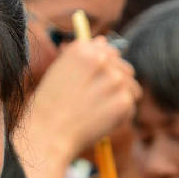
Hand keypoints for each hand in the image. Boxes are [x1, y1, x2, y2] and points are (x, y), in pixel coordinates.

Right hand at [18, 37, 137, 163]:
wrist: (48, 136)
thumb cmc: (48, 107)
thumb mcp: (59, 72)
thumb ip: (84, 56)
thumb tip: (103, 41)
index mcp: (82, 49)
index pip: (109, 51)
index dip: (105, 69)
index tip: (95, 84)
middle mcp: (101, 60)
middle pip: (124, 68)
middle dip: (115, 84)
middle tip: (95, 103)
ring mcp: (114, 80)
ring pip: (131, 87)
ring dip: (119, 99)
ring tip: (97, 112)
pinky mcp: (123, 101)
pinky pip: (130, 106)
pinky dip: (120, 116)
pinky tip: (100, 122)